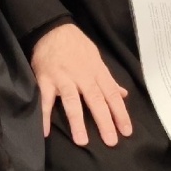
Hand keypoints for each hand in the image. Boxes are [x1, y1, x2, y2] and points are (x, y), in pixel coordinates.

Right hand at [30, 23, 130, 147]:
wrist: (52, 29)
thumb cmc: (76, 45)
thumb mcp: (96, 58)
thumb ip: (108, 79)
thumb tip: (123, 94)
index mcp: (96, 72)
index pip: (111, 95)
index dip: (120, 113)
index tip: (126, 131)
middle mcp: (82, 76)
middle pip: (95, 100)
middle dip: (104, 121)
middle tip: (111, 141)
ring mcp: (63, 78)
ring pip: (72, 101)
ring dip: (77, 121)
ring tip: (81, 141)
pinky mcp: (45, 80)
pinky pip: (45, 100)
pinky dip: (44, 116)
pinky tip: (45, 132)